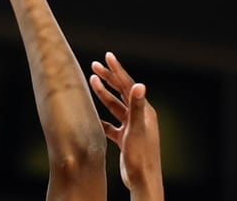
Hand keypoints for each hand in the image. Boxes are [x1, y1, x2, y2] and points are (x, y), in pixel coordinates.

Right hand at [90, 52, 162, 196]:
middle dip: (109, 78)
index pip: (128, 85)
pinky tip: (92, 115)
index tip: (107, 57)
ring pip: (115, 106)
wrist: (142, 180)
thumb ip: (137, 107)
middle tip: (95, 65)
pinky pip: (112, 123)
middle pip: (122, 92)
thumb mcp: (136, 130)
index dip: (117, 70)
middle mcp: (140, 116)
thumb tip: (139, 85)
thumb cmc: (141, 157)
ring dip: (104, 94)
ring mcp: (133, 127)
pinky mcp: (126, 138)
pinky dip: (102, 117)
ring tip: (92, 81)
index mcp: (144, 111)